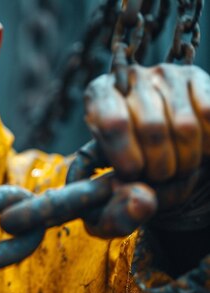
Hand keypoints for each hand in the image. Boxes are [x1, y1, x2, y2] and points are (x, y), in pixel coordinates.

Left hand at [81, 64, 209, 236]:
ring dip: (186, 162)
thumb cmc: (124, 177)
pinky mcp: (197, 79)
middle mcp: (130, 78)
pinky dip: (207, 146)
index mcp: (98, 96)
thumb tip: (143, 201)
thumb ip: (116, 212)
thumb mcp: (106, 201)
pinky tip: (197, 154)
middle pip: (151, 127)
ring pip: (185, 126)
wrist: (156, 157)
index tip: (133, 175)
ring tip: (176, 171)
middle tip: (158, 179)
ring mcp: (166, 75)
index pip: (113, 122)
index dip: (126, 156)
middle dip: (159, 166)